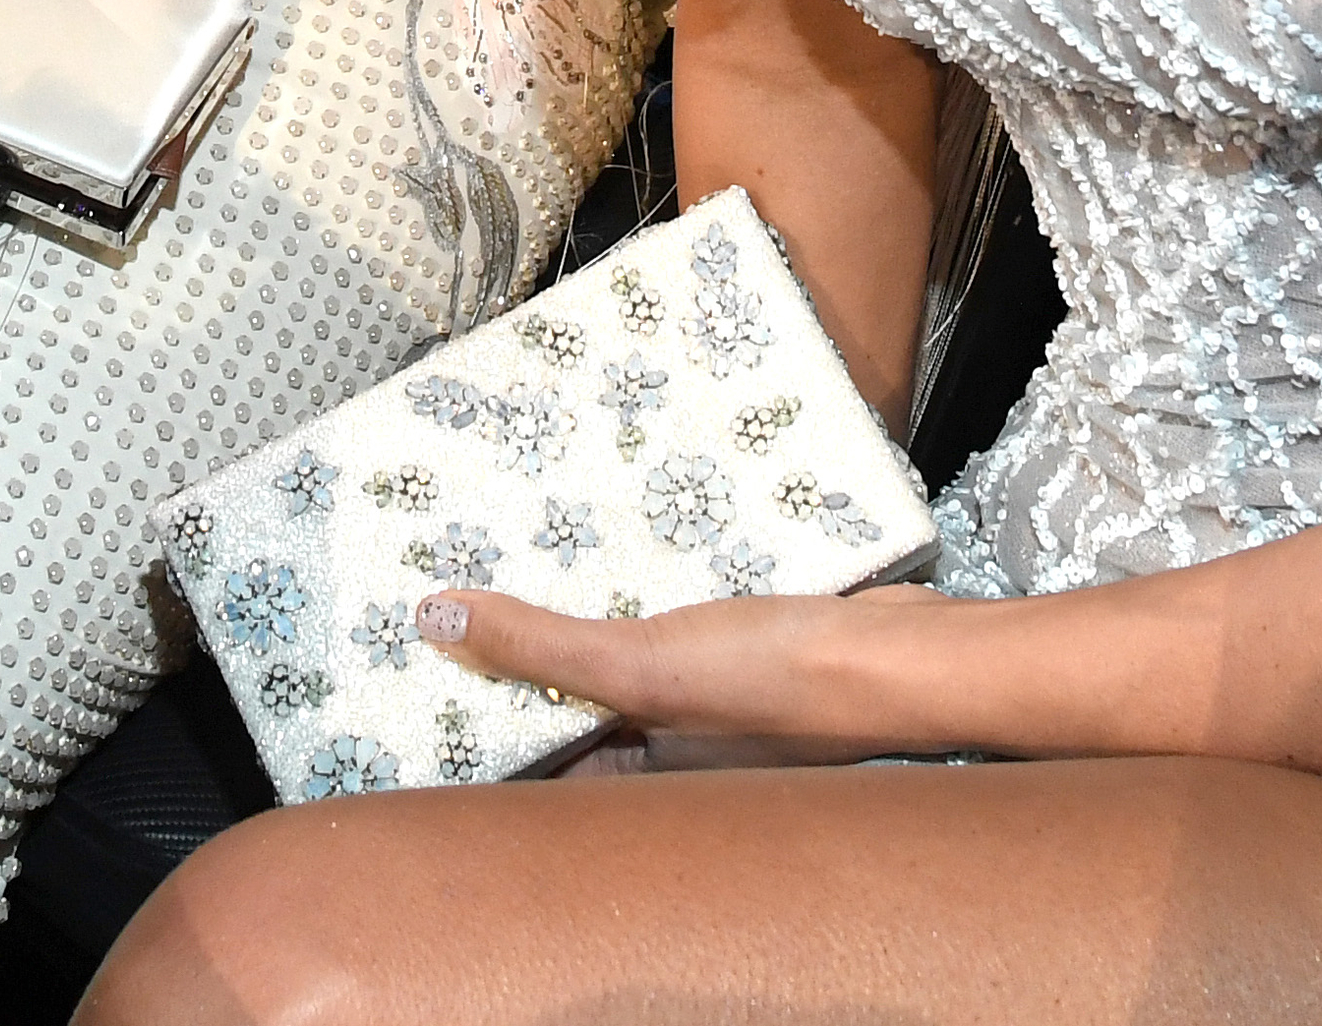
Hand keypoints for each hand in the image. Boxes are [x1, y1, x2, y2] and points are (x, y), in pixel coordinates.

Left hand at [418, 580, 955, 771]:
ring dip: (584, 609)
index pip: (534, 762)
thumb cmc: (781, 682)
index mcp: (635, 784)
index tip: (418, 661)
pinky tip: (620, 537)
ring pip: (622, 656)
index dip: (476, 716)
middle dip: (523, 649)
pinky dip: (646, 586)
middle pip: (572, 702)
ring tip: (518, 545)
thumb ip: (541, 648)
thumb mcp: (641, 664)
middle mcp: (667, 752)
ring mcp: (708, 703)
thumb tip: (436, 622)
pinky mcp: (740, 652)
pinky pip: (670, 619)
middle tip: (457, 580)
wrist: (903, 657)